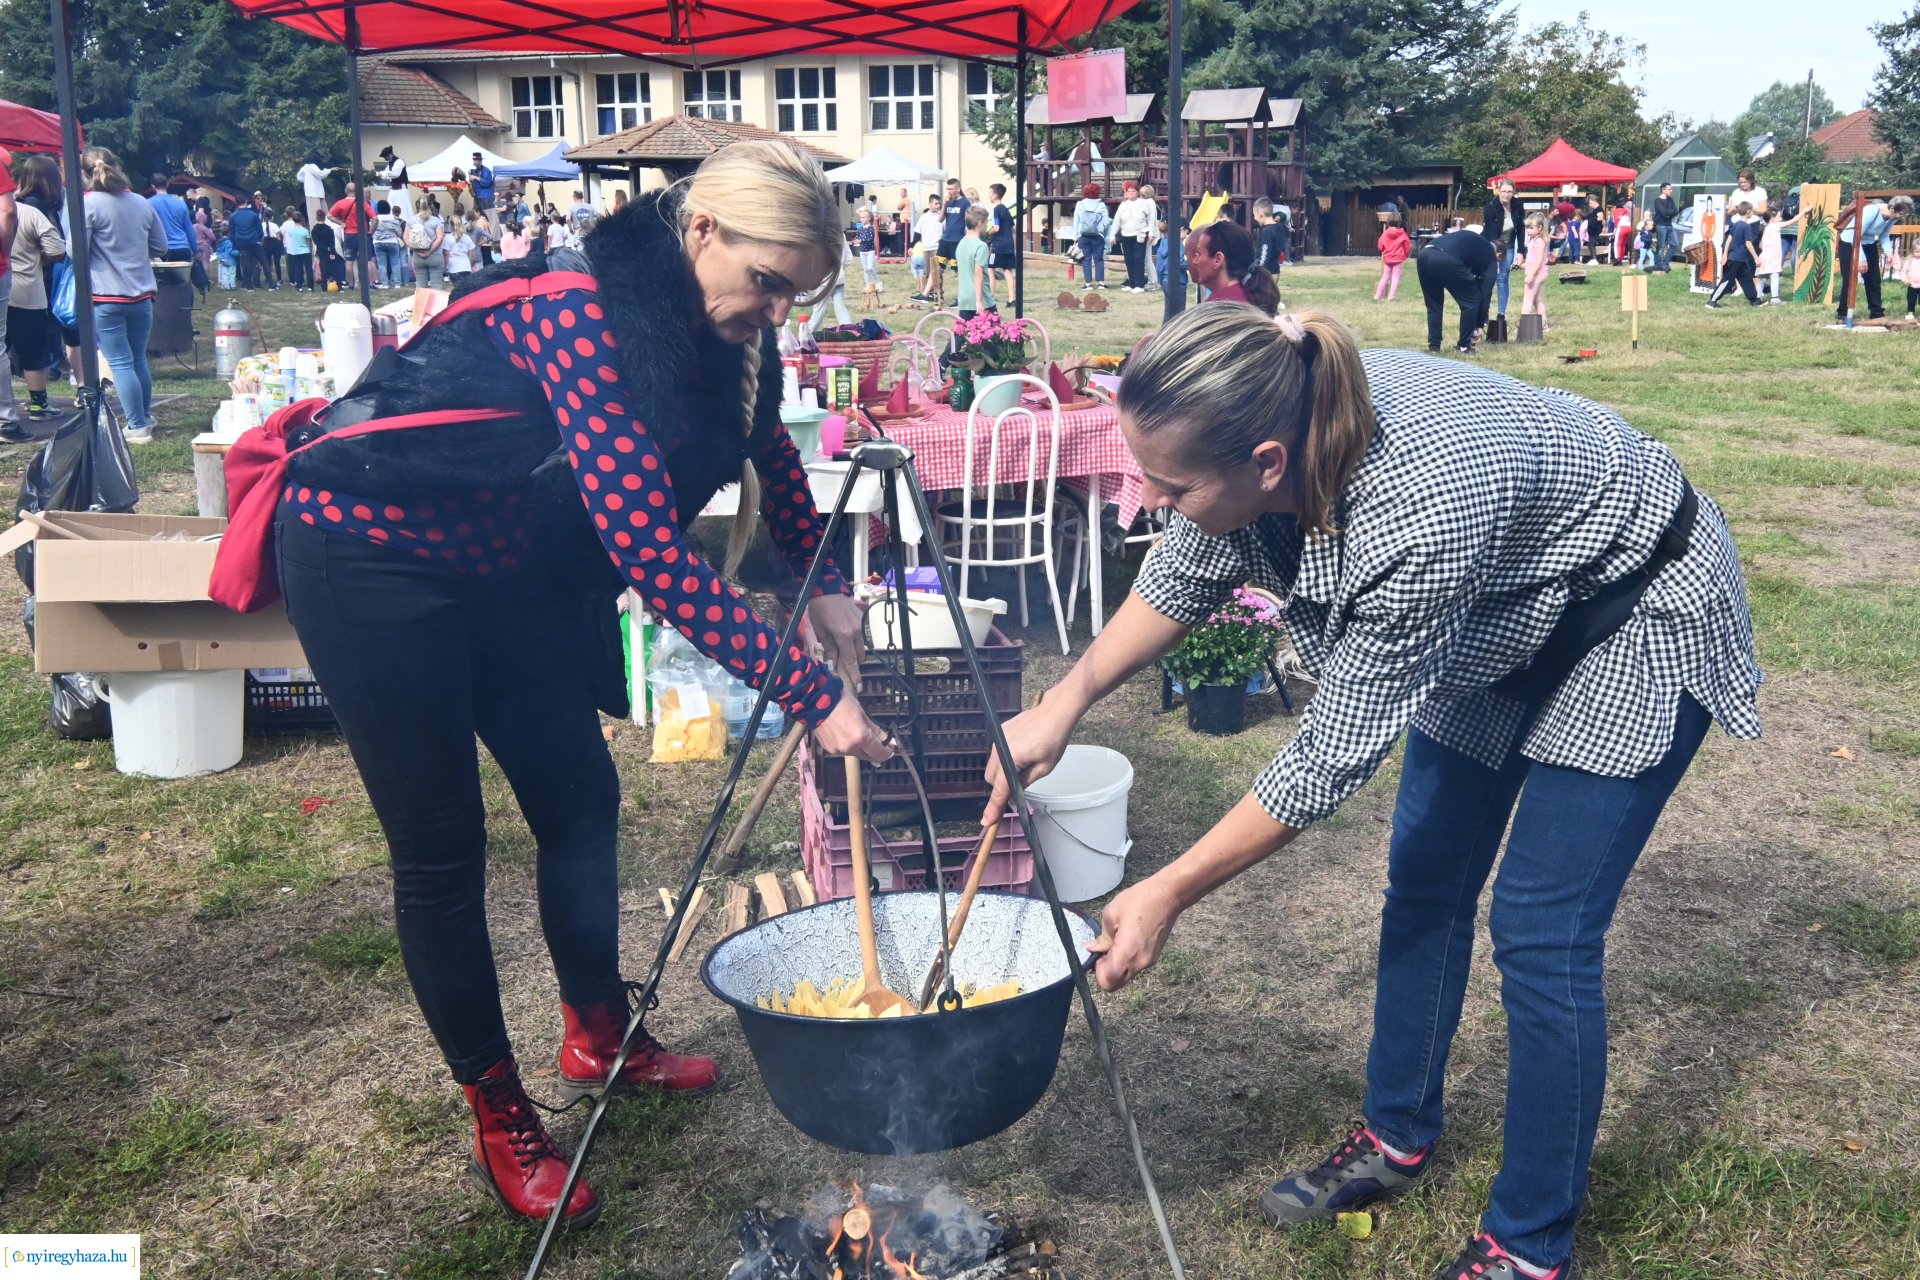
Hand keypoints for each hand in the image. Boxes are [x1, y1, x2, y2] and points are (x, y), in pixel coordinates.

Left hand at [806, 593, 866, 677]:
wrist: (827, 590)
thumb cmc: (819, 612)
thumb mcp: (821, 632)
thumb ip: (830, 650)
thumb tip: (835, 665)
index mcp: (844, 637)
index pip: (851, 661)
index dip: (855, 674)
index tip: (859, 686)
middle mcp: (856, 633)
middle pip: (860, 656)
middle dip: (853, 662)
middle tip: (843, 664)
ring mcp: (861, 626)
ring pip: (862, 647)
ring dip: (854, 652)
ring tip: (842, 647)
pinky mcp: (862, 620)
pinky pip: (861, 637)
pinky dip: (855, 641)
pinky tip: (845, 635)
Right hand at [812, 694, 893, 763]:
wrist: (815, 701)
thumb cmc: (842, 702)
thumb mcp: (862, 713)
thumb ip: (875, 730)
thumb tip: (888, 740)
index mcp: (861, 737)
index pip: (879, 752)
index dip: (887, 752)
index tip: (891, 747)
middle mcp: (850, 748)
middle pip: (868, 756)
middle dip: (875, 751)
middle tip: (880, 744)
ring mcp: (838, 751)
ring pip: (856, 754)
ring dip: (861, 748)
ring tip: (860, 735)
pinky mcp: (829, 750)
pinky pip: (844, 751)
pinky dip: (849, 746)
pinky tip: (847, 735)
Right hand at [980, 698, 1076, 825]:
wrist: (1055, 711)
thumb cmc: (1054, 739)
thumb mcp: (1044, 767)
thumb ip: (1025, 782)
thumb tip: (1012, 794)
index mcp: (1011, 759)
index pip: (999, 790)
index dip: (994, 808)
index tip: (987, 822)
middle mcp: (999, 748)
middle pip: (991, 779)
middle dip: (1000, 787)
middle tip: (1017, 788)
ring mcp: (998, 738)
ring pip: (992, 765)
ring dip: (1002, 772)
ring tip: (1024, 765)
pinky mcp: (1000, 731)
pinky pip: (996, 752)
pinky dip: (1004, 758)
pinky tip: (1021, 752)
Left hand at [1087, 876, 1181, 991]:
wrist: (1168, 895)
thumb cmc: (1139, 900)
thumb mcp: (1112, 914)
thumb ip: (1101, 937)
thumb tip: (1092, 948)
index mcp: (1127, 953)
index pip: (1107, 982)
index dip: (1098, 972)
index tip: (1098, 955)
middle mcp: (1139, 962)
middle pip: (1116, 984)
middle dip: (1106, 971)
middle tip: (1105, 950)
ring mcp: (1149, 961)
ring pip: (1126, 976)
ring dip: (1117, 965)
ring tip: (1117, 941)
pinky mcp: (1154, 957)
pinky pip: (1135, 966)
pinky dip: (1127, 960)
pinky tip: (1128, 939)